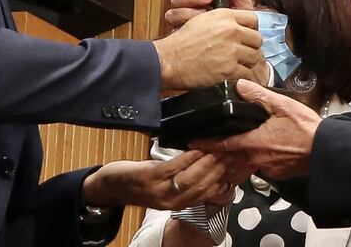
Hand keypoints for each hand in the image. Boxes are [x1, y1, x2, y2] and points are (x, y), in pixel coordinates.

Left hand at [82, 151, 243, 210]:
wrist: (112, 187)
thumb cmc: (142, 182)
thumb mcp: (167, 186)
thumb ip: (188, 178)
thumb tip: (213, 163)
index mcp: (181, 204)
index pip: (210, 192)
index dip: (226, 177)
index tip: (238, 162)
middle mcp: (174, 202)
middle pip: (205, 185)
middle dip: (221, 167)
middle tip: (234, 150)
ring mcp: (161, 191)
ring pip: (193, 177)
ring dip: (209, 161)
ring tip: (221, 146)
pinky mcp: (150, 178)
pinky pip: (175, 167)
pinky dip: (190, 156)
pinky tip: (199, 146)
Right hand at [153, 8, 260, 89]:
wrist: (169, 60)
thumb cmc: (182, 42)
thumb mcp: (202, 20)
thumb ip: (222, 20)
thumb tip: (237, 25)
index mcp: (224, 16)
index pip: (253, 18)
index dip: (250, 28)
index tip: (246, 36)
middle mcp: (231, 30)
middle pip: (257, 39)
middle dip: (251, 47)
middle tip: (243, 53)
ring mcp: (231, 50)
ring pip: (255, 56)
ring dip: (248, 62)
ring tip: (239, 65)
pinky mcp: (229, 69)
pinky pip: (248, 73)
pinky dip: (244, 76)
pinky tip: (236, 76)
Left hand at [193, 79, 320, 179]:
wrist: (328, 151)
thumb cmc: (306, 128)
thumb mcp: (282, 106)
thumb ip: (259, 96)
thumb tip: (239, 85)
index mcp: (254, 143)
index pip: (223, 145)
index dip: (206, 144)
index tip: (192, 144)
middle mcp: (257, 159)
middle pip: (231, 158)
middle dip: (218, 154)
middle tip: (207, 148)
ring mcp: (268, 169)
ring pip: (244, 164)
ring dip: (234, 159)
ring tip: (227, 151)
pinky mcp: (278, 174)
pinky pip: (259, 168)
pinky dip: (252, 162)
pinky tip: (256, 153)